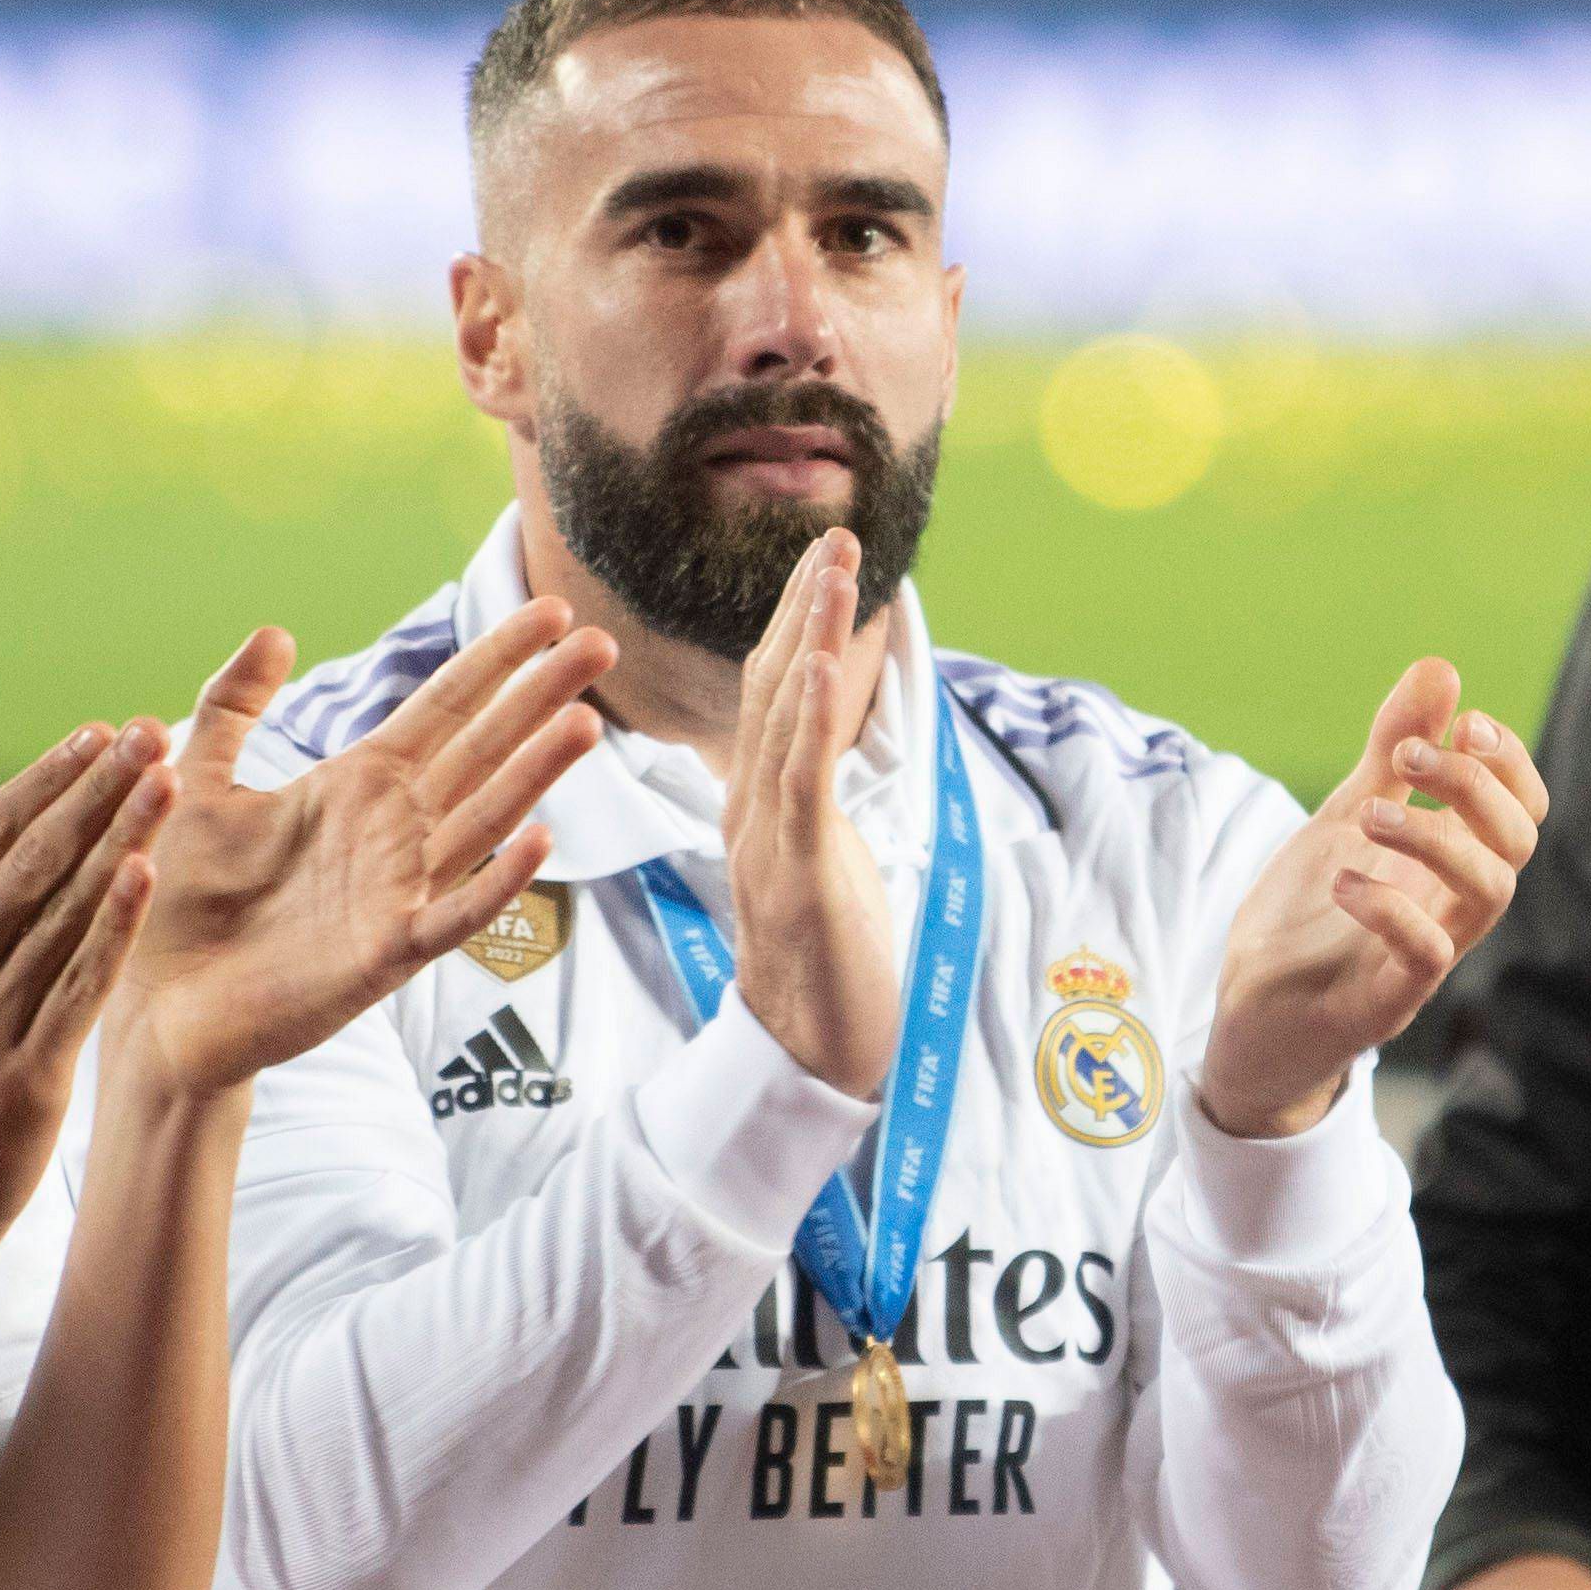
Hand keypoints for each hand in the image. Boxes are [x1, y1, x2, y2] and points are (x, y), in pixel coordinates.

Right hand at [0, 721, 169, 1270]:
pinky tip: (147, 873)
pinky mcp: (26, 1072)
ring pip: (63, 912)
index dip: (47, 781)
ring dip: (119, 839)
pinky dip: (113, 928)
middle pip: (32, 859)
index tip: (98, 733)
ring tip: (166, 778)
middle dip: (95, 790)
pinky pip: (78, 986)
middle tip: (149, 730)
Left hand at [103, 606, 614, 1097]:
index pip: (445, 706)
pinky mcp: (385, 954)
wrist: (157, 1006)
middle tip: (602, 641)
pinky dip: (497, 881)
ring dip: (535, 773)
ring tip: (584, 722)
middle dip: (540, 696)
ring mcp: (397, 891)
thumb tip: (277, 632)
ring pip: (483, 820)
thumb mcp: (198, 783)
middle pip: (483, 749)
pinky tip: (539, 839)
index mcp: (359, 785)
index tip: (551, 610)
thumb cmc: (180, 900)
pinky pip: (451, 913)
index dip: (497, 659)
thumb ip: (232, 707)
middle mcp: (393, 831)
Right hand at [725, 527, 898, 1095]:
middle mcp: (753, 808)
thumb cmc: (825, 961)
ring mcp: (771, 838)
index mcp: (758, 802)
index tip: (824, 559)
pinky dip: (813, 720)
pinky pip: (803, 784)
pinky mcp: (801, 872)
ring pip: (787, 719)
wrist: (807, 1054)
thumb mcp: (820, 860)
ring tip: (833, 570)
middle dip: (806, 607)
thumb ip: (810, 800)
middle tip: (836, 535)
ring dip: (812, 637)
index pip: (776, 693)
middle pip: (776, 687)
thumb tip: (818, 750)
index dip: (798, 621)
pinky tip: (825, 666)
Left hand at [1198, 658, 1545, 1138]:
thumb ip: (1393, 752)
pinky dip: (1390, 907)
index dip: (1508, 760)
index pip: (1524, 808)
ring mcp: (1426, 958)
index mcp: (1450, 863)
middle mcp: (1451, 908)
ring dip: (1437, 837)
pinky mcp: (1388, 1001)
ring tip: (1370, 812)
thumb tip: (1443, 668)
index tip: (1461, 722)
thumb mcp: (1345, 817)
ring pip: (1490, 894)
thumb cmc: (1309, 920)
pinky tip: (1343, 878)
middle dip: (1475, 784)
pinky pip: (1425, 955)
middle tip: (1410, 755)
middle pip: (1519, 841)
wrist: (1250, 1017)